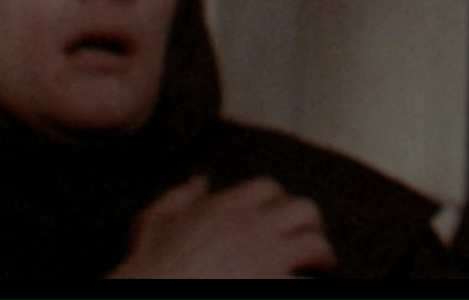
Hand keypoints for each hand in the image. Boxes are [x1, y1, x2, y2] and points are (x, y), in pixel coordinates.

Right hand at [110, 176, 336, 277]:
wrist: (150, 294)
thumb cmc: (147, 267)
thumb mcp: (153, 223)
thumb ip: (178, 197)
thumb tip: (200, 180)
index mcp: (227, 207)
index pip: (268, 188)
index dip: (275, 201)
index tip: (275, 216)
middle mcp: (254, 226)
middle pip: (304, 210)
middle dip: (308, 224)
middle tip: (307, 240)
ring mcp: (268, 258)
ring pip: (316, 246)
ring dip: (321, 257)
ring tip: (320, 268)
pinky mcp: (275, 283)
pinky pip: (307, 281)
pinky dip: (308, 282)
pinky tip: (304, 285)